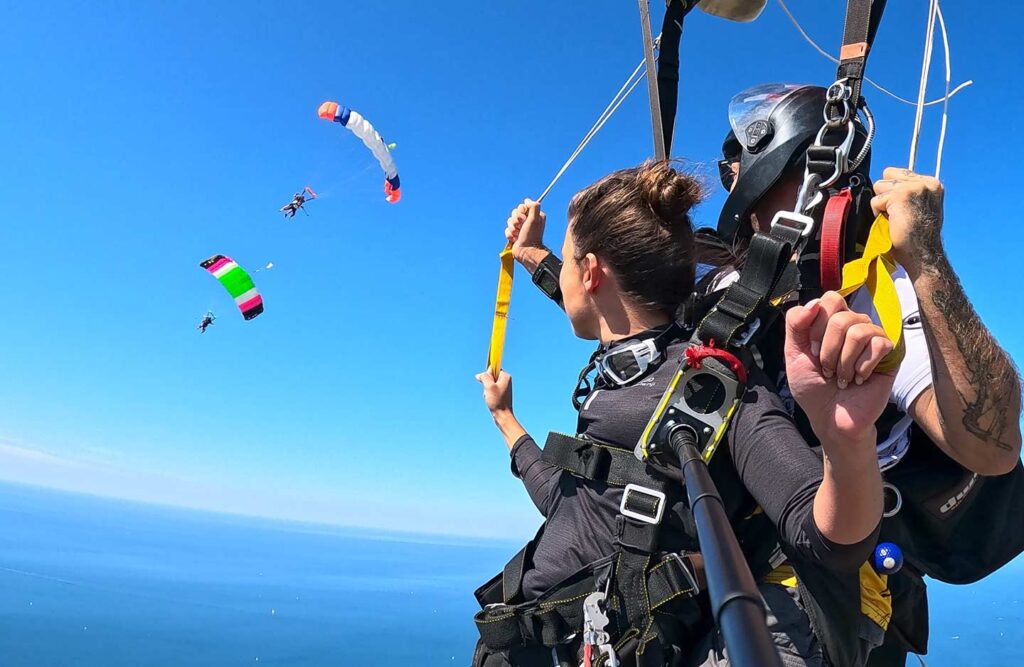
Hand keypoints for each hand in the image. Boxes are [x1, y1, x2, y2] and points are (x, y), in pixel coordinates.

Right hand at [476, 370, 513, 415]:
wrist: (502, 415)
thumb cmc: (497, 401)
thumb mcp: (489, 386)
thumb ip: (484, 377)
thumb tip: (479, 375)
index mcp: (505, 376)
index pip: (493, 368)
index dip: (488, 375)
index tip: (488, 382)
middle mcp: (505, 380)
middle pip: (490, 376)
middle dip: (486, 384)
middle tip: (489, 391)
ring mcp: (503, 387)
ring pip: (489, 384)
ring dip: (486, 390)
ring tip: (490, 397)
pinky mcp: (500, 394)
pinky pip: (490, 390)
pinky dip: (488, 394)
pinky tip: (490, 400)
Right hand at [505, 199, 546, 261]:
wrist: (527, 251)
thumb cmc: (532, 235)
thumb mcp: (535, 219)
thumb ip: (533, 206)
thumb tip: (527, 200)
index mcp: (534, 215)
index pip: (522, 207)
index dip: (520, 212)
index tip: (524, 219)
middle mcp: (527, 221)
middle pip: (514, 213)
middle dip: (516, 221)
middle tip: (521, 227)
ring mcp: (520, 228)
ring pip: (509, 221)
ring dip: (513, 229)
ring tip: (518, 235)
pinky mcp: (514, 234)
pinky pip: (507, 230)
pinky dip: (510, 235)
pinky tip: (515, 239)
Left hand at [784, 292, 896, 445]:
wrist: (829, 418)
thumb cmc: (813, 388)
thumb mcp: (793, 355)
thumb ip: (795, 325)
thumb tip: (812, 304)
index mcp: (830, 323)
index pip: (830, 299)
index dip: (817, 325)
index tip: (812, 351)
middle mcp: (853, 326)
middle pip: (841, 317)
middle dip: (828, 349)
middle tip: (826, 368)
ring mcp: (872, 339)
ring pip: (858, 331)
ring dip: (843, 361)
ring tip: (841, 377)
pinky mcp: (888, 355)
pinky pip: (878, 344)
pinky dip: (862, 366)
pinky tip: (859, 378)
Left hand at [871, 167, 944, 271]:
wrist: (923, 254)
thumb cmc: (917, 237)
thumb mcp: (918, 207)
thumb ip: (907, 193)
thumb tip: (884, 185)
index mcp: (932, 184)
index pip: (899, 172)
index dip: (892, 190)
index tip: (899, 207)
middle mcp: (926, 182)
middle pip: (887, 174)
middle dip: (886, 194)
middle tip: (897, 214)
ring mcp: (914, 187)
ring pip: (879, 186)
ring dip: (882, 204)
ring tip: (895, 219)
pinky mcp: (901, 195)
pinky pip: (875, 200)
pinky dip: (878, 213)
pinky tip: (892, 223)